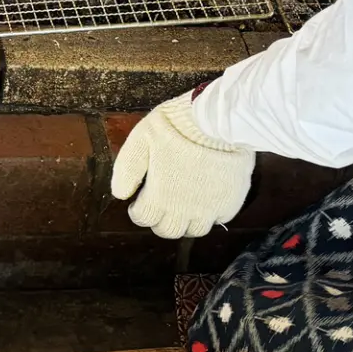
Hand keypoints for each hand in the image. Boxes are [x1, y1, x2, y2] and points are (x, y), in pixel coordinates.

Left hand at [109, 91, 254, 238]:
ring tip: (184, 205)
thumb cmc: (176, 126)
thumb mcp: (140, 139)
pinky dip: (211, 214)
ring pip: (195, 230)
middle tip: (161, 204)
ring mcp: (209, 208)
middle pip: (168, 231)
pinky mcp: (231, 202)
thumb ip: (127, 169)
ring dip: (186, 221)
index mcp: (159, 196)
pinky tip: (208, 199)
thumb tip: (121, 194)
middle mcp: (183, 210)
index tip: (141, 201)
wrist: (219, 120)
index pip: (144, 219)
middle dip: (160, 220)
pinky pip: (219, 219)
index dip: (139, 211)